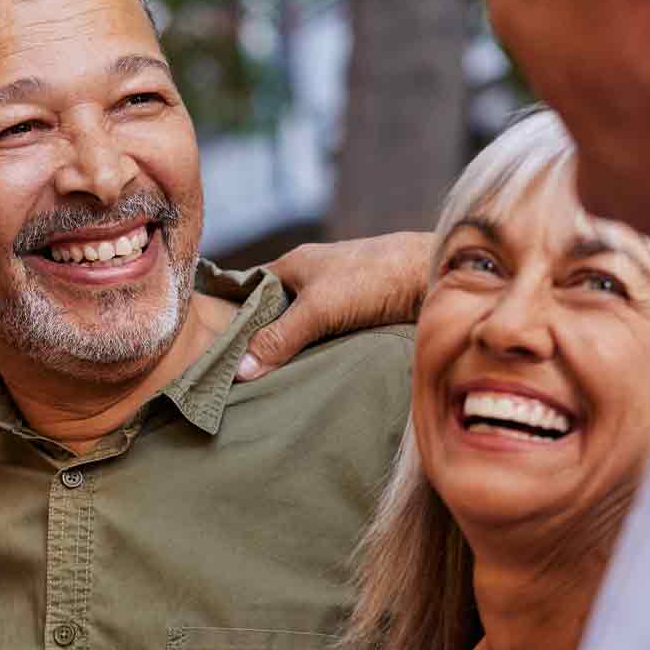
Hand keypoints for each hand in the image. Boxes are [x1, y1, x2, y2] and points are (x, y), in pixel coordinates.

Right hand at [235, 232, 432, 380]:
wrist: (435, 274)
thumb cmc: (374, 277)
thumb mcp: (318, 309)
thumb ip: (279, 338)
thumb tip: (238, 371)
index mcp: (292, 265)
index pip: (247, 291)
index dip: (230, 318)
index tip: (214, 352)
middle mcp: (311, 278)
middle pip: (272, 313)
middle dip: (259, 341)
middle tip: (239, 377)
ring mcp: (336, 297)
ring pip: (300, 328)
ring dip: (291, 351)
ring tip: (270, 384)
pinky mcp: (358, 315)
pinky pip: (325, 337)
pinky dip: (316, 354)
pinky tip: (309, 375)